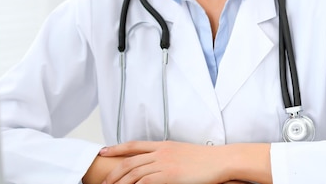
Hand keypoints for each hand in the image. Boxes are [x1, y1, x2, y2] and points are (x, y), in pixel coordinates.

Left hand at [99, 140, 229, 183]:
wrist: (222, 160)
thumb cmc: (207, 159)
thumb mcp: (183, 153)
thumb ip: (168, 157)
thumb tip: (157, 165)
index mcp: (163, 145)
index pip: (134, 145)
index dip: (116, 148)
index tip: (104, 151)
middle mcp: (161, 152)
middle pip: (129, 161)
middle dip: (113, 172)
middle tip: (103, 181)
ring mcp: (165, 163)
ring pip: (134, 173)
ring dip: (120, 183)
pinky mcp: (170, 175)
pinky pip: (146, 182)